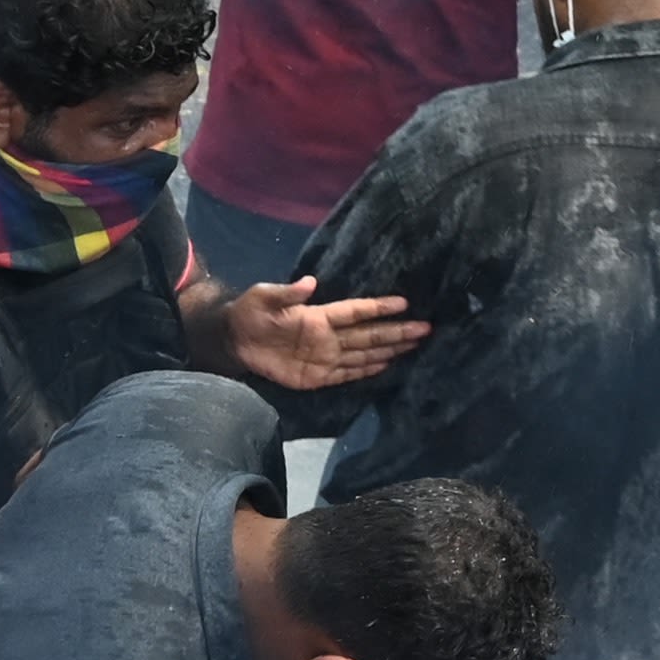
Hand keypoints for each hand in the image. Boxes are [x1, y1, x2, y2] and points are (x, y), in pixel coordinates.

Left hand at [217, 277, 425, 391]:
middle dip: (397, 332)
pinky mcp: (318, 377)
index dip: (379, 308)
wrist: (234, 340)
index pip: (356, 312)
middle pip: (370, 335)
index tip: (405, 304)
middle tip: (425, 329)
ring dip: (390, 351)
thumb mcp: (265, 297)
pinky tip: (388, 366)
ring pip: (365, 354)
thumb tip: (310, 283)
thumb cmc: (249, 313)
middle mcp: (329, 337)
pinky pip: (349, 373)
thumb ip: (288, 293)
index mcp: (320, 316)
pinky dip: (368, 371)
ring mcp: (325, 358)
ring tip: (415, 345)